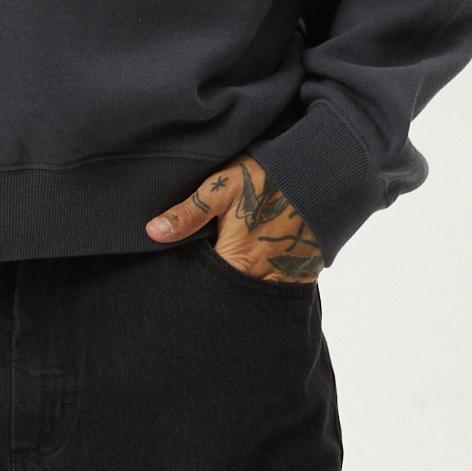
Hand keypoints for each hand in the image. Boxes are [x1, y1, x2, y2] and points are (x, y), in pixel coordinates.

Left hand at [145, 152, 323, 282]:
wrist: (319, 173)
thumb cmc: (266, 178)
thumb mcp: (221, 188)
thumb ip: (188, 214)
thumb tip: (152, 232)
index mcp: (236, 258)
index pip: (205, 284)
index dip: (192, 285)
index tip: (178, 286)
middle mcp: (260, 275)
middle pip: (229, 295)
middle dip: (215, 295)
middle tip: (200, 292)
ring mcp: (283, 277)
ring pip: (252, 297)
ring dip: (239, 293)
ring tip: (224, 289)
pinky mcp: (300, 274)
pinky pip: (276, 292)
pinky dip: (264, 290)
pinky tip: (253, 279)